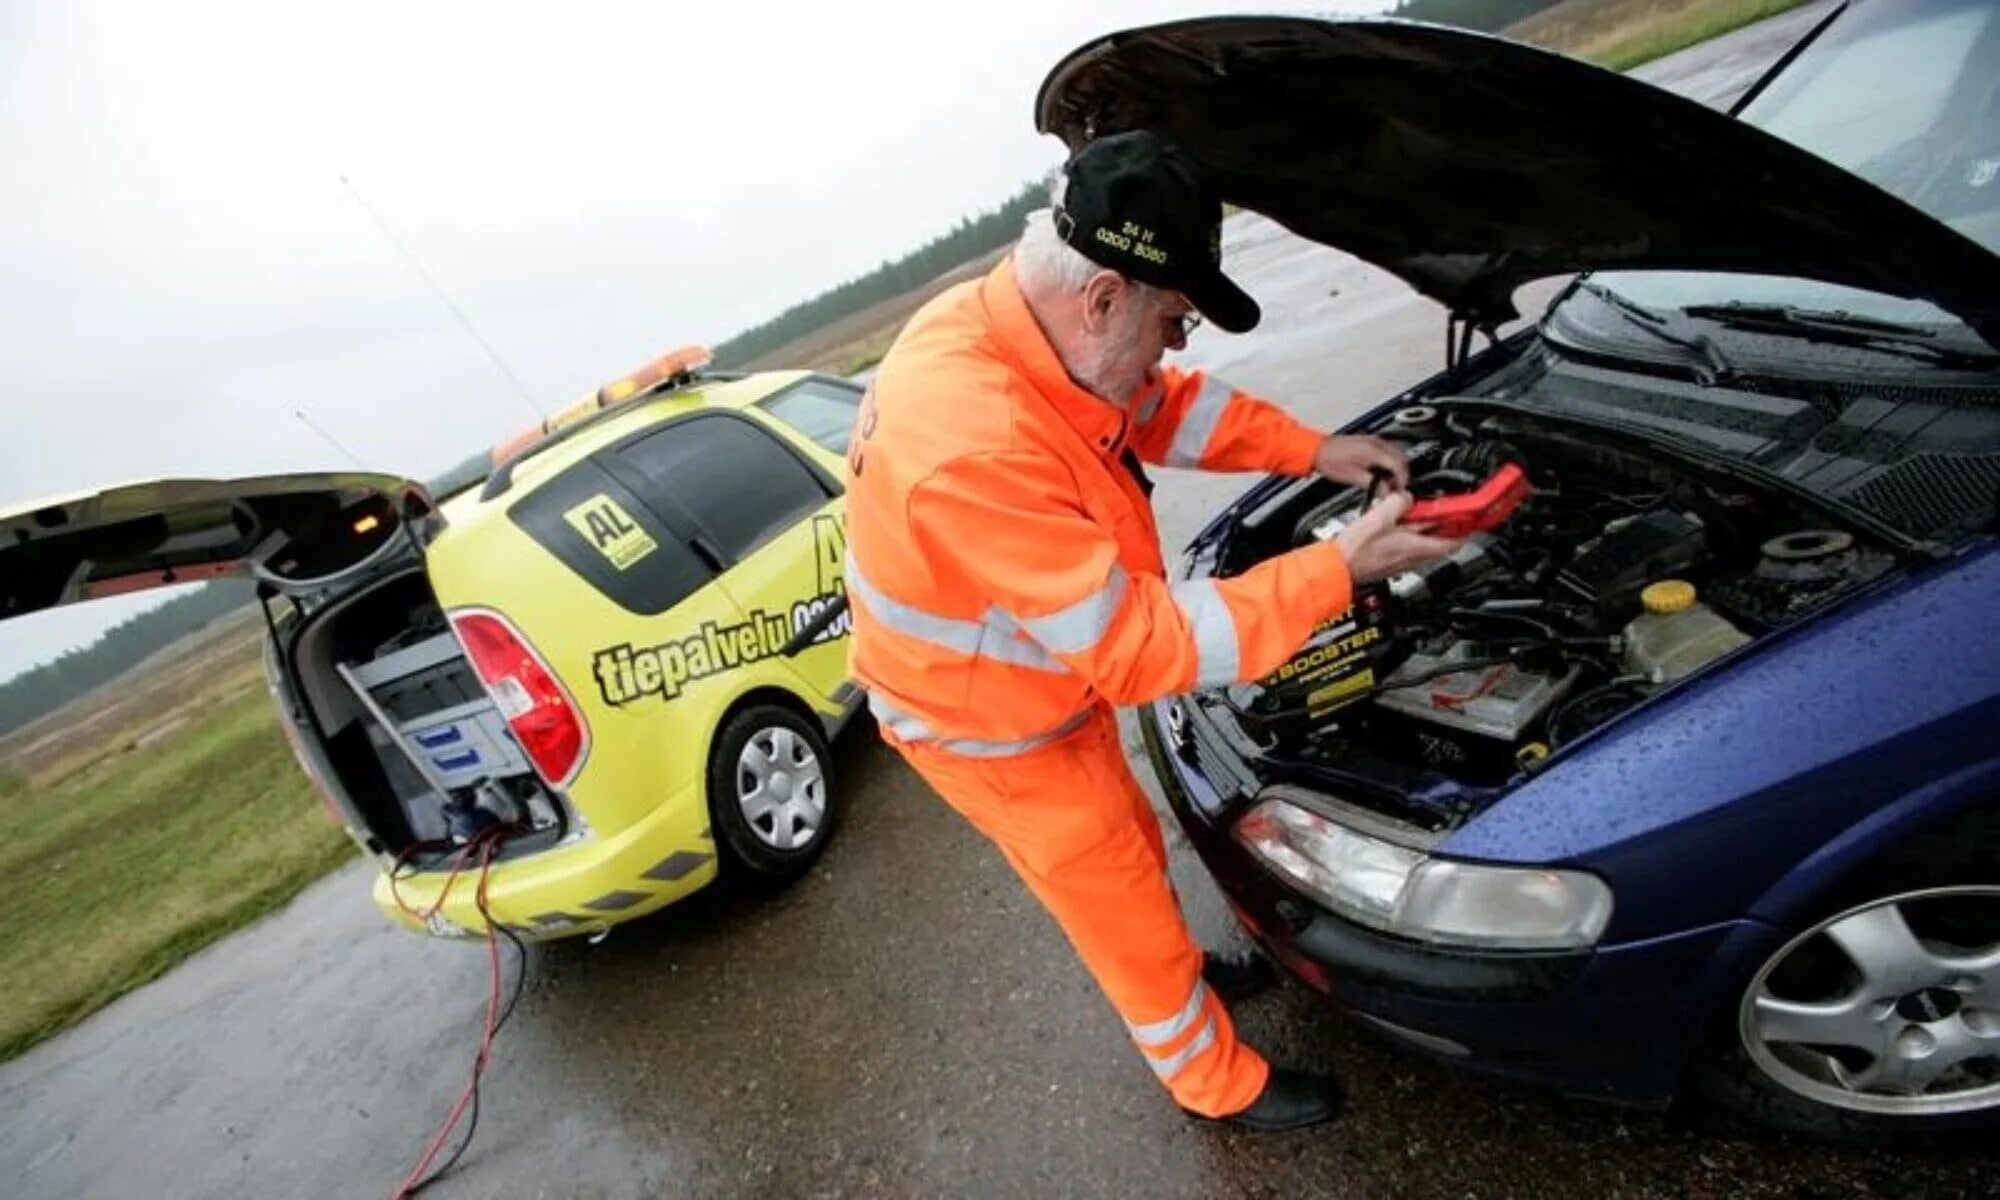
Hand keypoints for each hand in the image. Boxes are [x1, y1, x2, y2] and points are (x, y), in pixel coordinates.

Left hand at [1312, 434, 1407, 489]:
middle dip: (1402, 474)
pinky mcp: (1368, 441)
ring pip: (1396, 453)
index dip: (1402, 480)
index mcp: (1374, 451)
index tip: (1399, 490)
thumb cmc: (1330, 461)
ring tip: (1388, 482)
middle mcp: (1376, 443)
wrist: (1316, 450)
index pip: (1398, 465)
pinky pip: (1387, 451)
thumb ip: (1373, 485)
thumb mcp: (1353, 478)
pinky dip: (1389, 462)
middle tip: (1396, 488)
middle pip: (1401, 458)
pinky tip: (1381, 472)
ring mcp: (1373, 440)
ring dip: (1396, 468)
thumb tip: (1386, 493)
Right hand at [1332, 491, 1464, 583]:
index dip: (1465, 528)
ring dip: (1427, 529)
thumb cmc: (1354, 551)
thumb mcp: (1378, 517)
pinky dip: (1411, 535)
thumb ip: (1397, 503)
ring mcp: (1402, 563)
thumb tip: (1406, 497)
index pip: (1454, 541)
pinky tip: (1398, 525)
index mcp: (1416, 547)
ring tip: (1421, 514)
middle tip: (1446, 511)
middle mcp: (1413, 558)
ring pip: (1426, 545)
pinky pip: (1410, 547)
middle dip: (1446, 525)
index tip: (1469, 516)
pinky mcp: (1391, 562)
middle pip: (1441, 542)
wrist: (1336, 570)